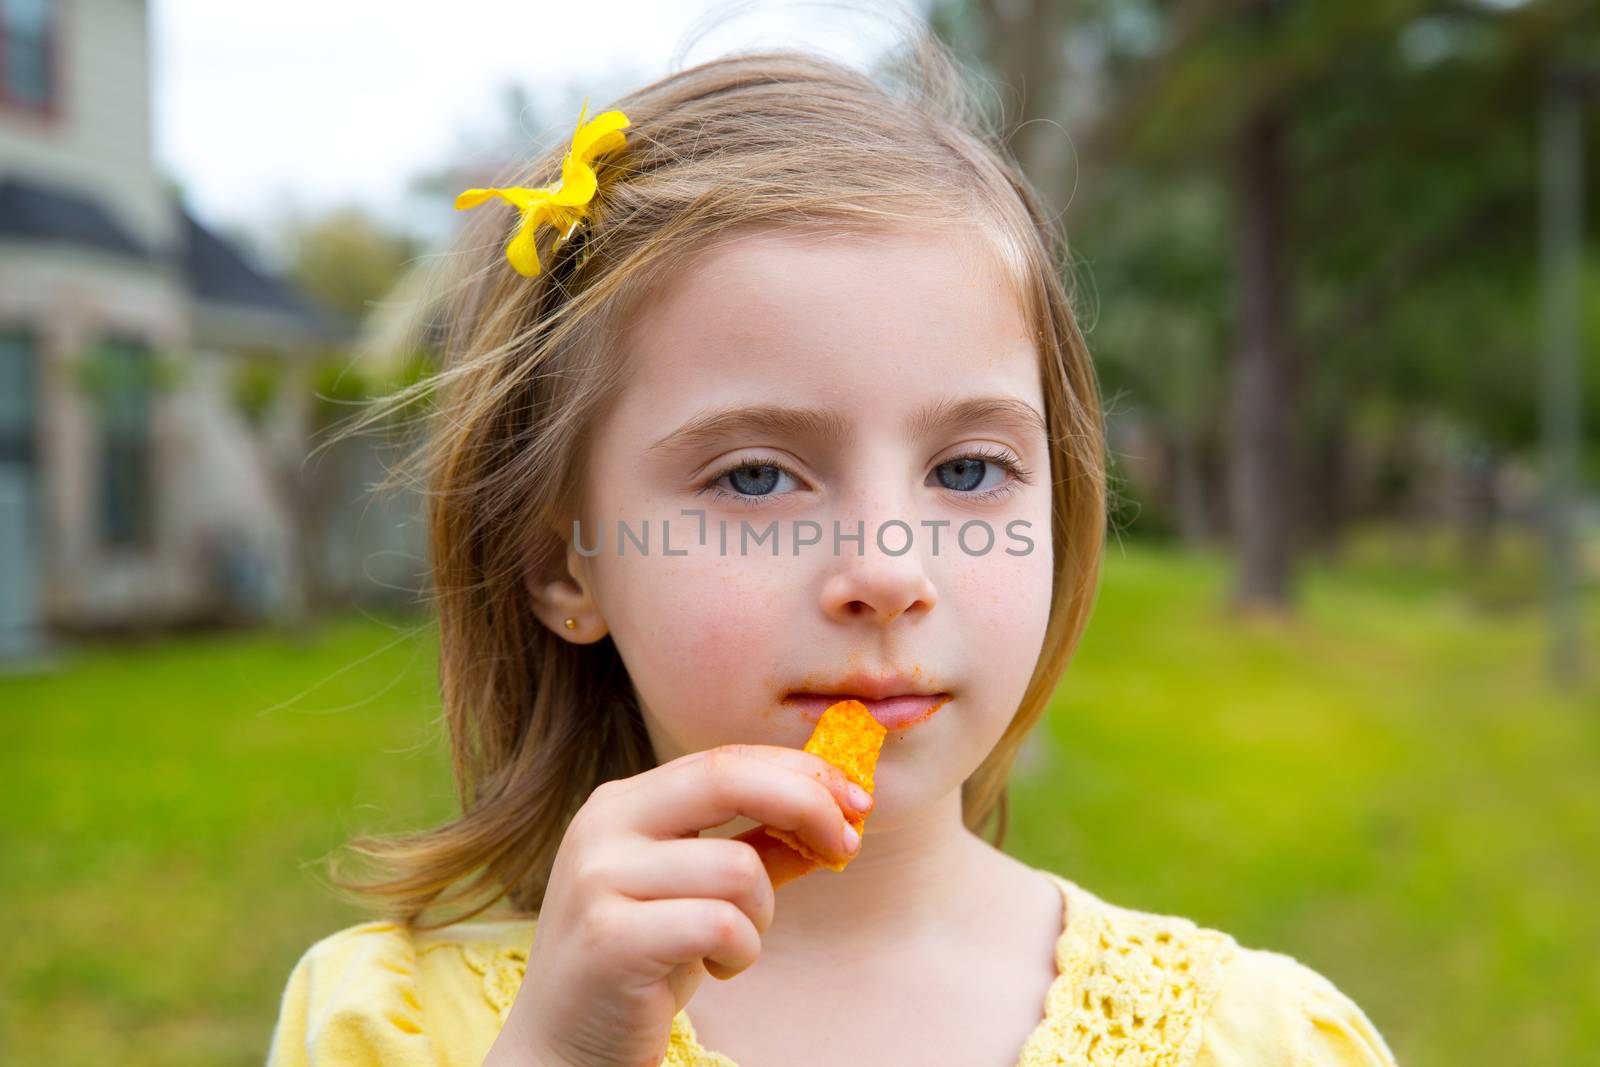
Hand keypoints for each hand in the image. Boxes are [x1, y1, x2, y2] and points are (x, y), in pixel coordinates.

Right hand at [479, 743, 872, 1066]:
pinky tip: (720, 968)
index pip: (725, 758)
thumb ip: (756, 847)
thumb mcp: (700, 892)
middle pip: (726, 776)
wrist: (564, 1048)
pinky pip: (720, 925)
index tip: (857, 799)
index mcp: (622, 804)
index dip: (800, 772)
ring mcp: (598, 880)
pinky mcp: (610, 939)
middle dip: (806, 803)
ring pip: (737, 867)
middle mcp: (602, 827)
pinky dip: (742, 951)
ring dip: (762, 913)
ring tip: (738, 942)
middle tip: (846, 844)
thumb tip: (839, 813)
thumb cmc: (643, 964)